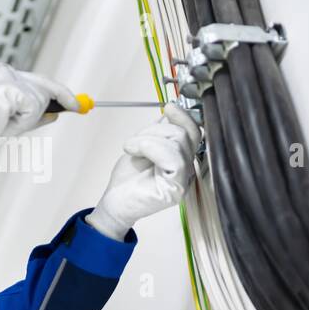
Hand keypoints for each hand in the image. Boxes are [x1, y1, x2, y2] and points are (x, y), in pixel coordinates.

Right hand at [0, 62, 77, 144]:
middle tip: (79, 107)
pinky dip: (24, 119)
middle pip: (44, 84)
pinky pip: (33, 106)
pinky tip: (6, 121)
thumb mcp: (14, 123)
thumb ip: (34, 115)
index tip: (73, 103)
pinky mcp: (10, 87)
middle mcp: (6, 74)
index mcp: (3, 79)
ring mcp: (8, 78)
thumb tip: (54, 113)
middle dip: (64, 96)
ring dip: (29, 118)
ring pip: (40, 99)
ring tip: (6, 124)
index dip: (57, 92)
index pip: (36, 82)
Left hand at [85, 102, 200, 240]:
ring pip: (178, 141)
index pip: (194, 132)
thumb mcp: (143, 145)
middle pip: (184, 133)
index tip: (169, 106)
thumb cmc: (127, 179)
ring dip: (148, 138)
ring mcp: (183, 179)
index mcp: (181, 158)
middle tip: (134, 142)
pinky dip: (150, 147)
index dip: (184, 117)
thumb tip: (171, 112)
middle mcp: (186, 169)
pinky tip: (135, 152)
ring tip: (131, 148)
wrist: (114, 202)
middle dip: (155, 130)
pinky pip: (173, 159)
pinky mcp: (176, 188)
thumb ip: (160, 132)